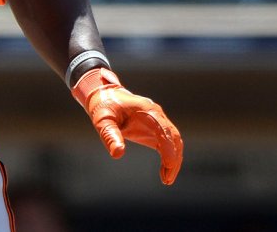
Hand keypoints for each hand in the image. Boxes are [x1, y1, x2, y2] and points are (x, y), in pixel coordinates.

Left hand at [72, 68, 183, 184]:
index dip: (169, 147)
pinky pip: (167, 145)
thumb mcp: (103, 120)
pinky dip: (168, 158)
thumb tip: (118, 154)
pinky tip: (164, 172)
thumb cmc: (104, 106)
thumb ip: (110, 135)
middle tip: (167, 180)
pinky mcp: (155, 129)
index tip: (169, 164)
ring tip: (166, 180)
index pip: (163, 129)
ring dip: (173, 160)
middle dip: (174, 158)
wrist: (105, 96)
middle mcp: (157, 115)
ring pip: (174, 142)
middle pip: (173, 137)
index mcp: (147, 110)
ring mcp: (158, 122)